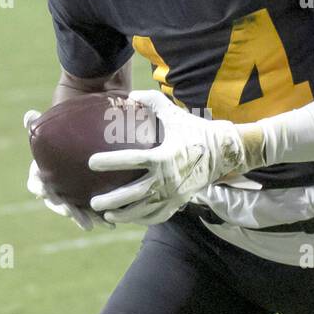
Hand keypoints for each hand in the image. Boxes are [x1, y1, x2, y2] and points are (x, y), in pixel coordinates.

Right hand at [24, 110, 108, 230]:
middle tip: (71, 212)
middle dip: (63, 209)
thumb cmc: (60, 135)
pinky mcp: (85, 201)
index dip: (40, 189)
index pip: (36, 184)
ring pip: (75, 211)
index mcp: (41, 175)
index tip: (46, 192)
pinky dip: (100, 218)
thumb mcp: (50, 128)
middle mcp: (54, 190)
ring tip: (94, 223)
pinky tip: (112, 224)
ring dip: (83, 218)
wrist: (77, 145)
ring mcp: (70, 198)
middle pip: (56, 203)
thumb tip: (29, 114)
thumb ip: (37, 123)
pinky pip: (92, 212)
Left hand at [87, 91, 246, 224]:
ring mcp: (174, 194)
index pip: (132, 161)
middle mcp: (168, 179)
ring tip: (106, 214)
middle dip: (112, 200)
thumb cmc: (194, 130)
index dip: (110, 162)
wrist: (223, 152)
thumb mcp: (174, 114)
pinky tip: (128, 218)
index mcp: (164, 156)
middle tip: (93, 202)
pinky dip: (142, 219)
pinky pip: (158, 216)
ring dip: (124, 215)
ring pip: (144, 210)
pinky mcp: (179, 202)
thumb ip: (152, 102)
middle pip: (134, 194)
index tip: (91, 162)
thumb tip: (130, 94)